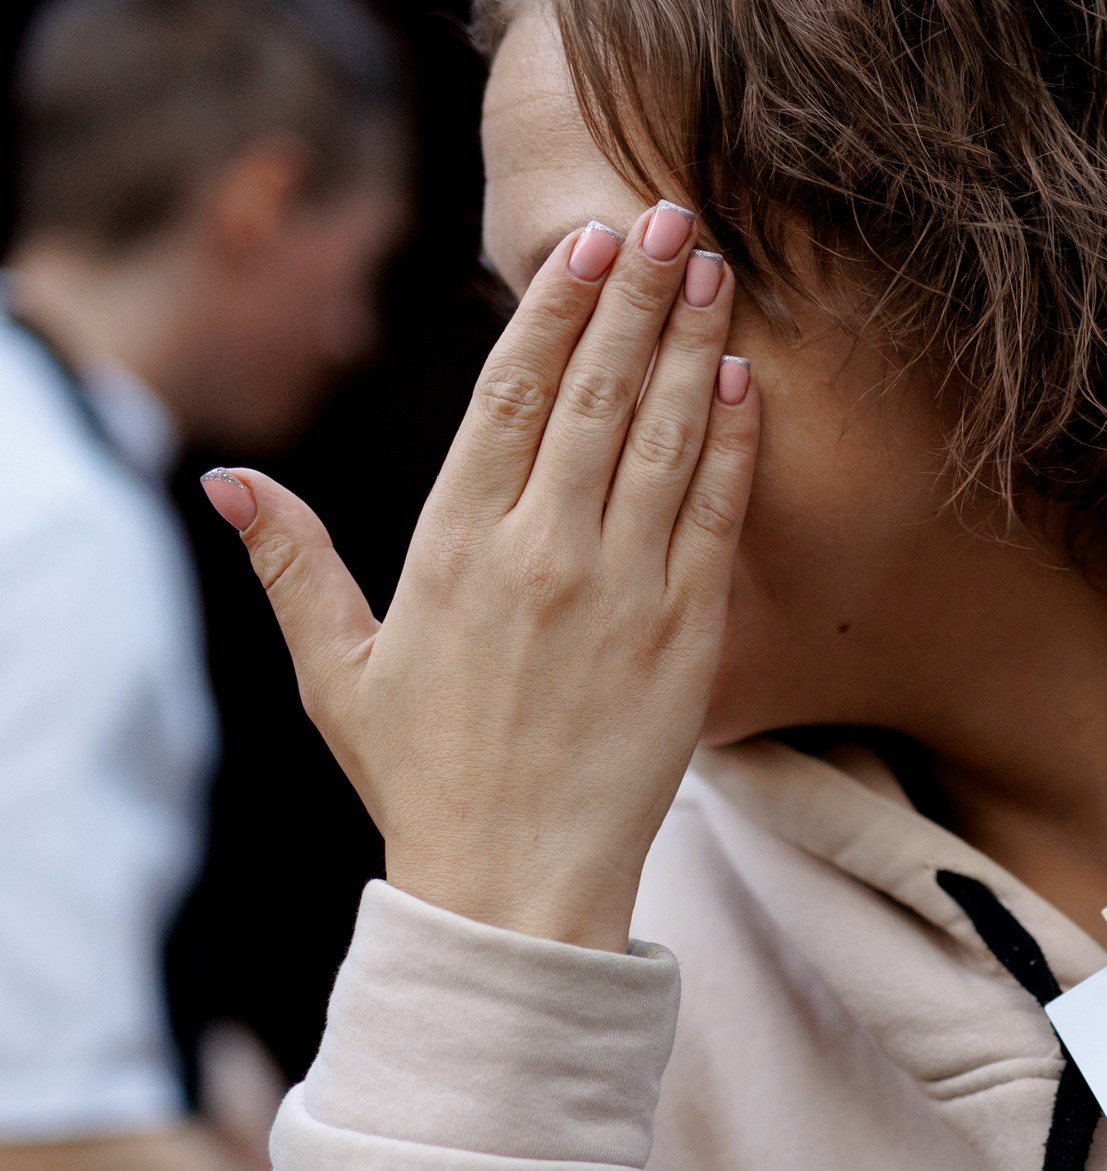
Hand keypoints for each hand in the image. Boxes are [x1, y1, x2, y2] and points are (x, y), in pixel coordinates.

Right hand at [201, 202, 757, 950]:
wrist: (517, 882)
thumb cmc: (426, 777)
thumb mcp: (338, 671)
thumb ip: (291, 565)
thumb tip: (228, 481)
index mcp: (455, 547)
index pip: (512, 397)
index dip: (553, 312)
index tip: (585, 248)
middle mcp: (543, 553)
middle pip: (599, 394)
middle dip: (638, 298)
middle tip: (670, 220)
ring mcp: (623, 591)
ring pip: (666, 440)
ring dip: (696, 348)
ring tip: (717, 273)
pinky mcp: (687, 636)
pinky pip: (717, 518)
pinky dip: (733, 446)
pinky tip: (746, 384)